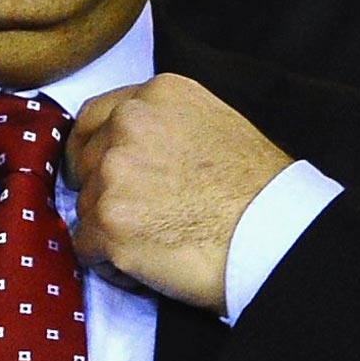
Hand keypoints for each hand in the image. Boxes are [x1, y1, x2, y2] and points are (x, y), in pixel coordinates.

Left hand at [65, 74, 290, 312]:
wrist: (274, 233)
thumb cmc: (256, 188)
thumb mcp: (212, 123)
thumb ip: (162, 124)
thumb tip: (130, 147)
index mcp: (154, 96)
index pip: (92, 118)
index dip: (93, 150)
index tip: (98, 171)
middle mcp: (127, 126)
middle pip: (85, 165)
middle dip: (105, 192)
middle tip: (144, 215)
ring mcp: (113, 175)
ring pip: (85, 208)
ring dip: (111, 229)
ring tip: (159, 241)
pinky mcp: (109, 224)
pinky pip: (87, 248)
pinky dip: (112, 263)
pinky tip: (150, 264)